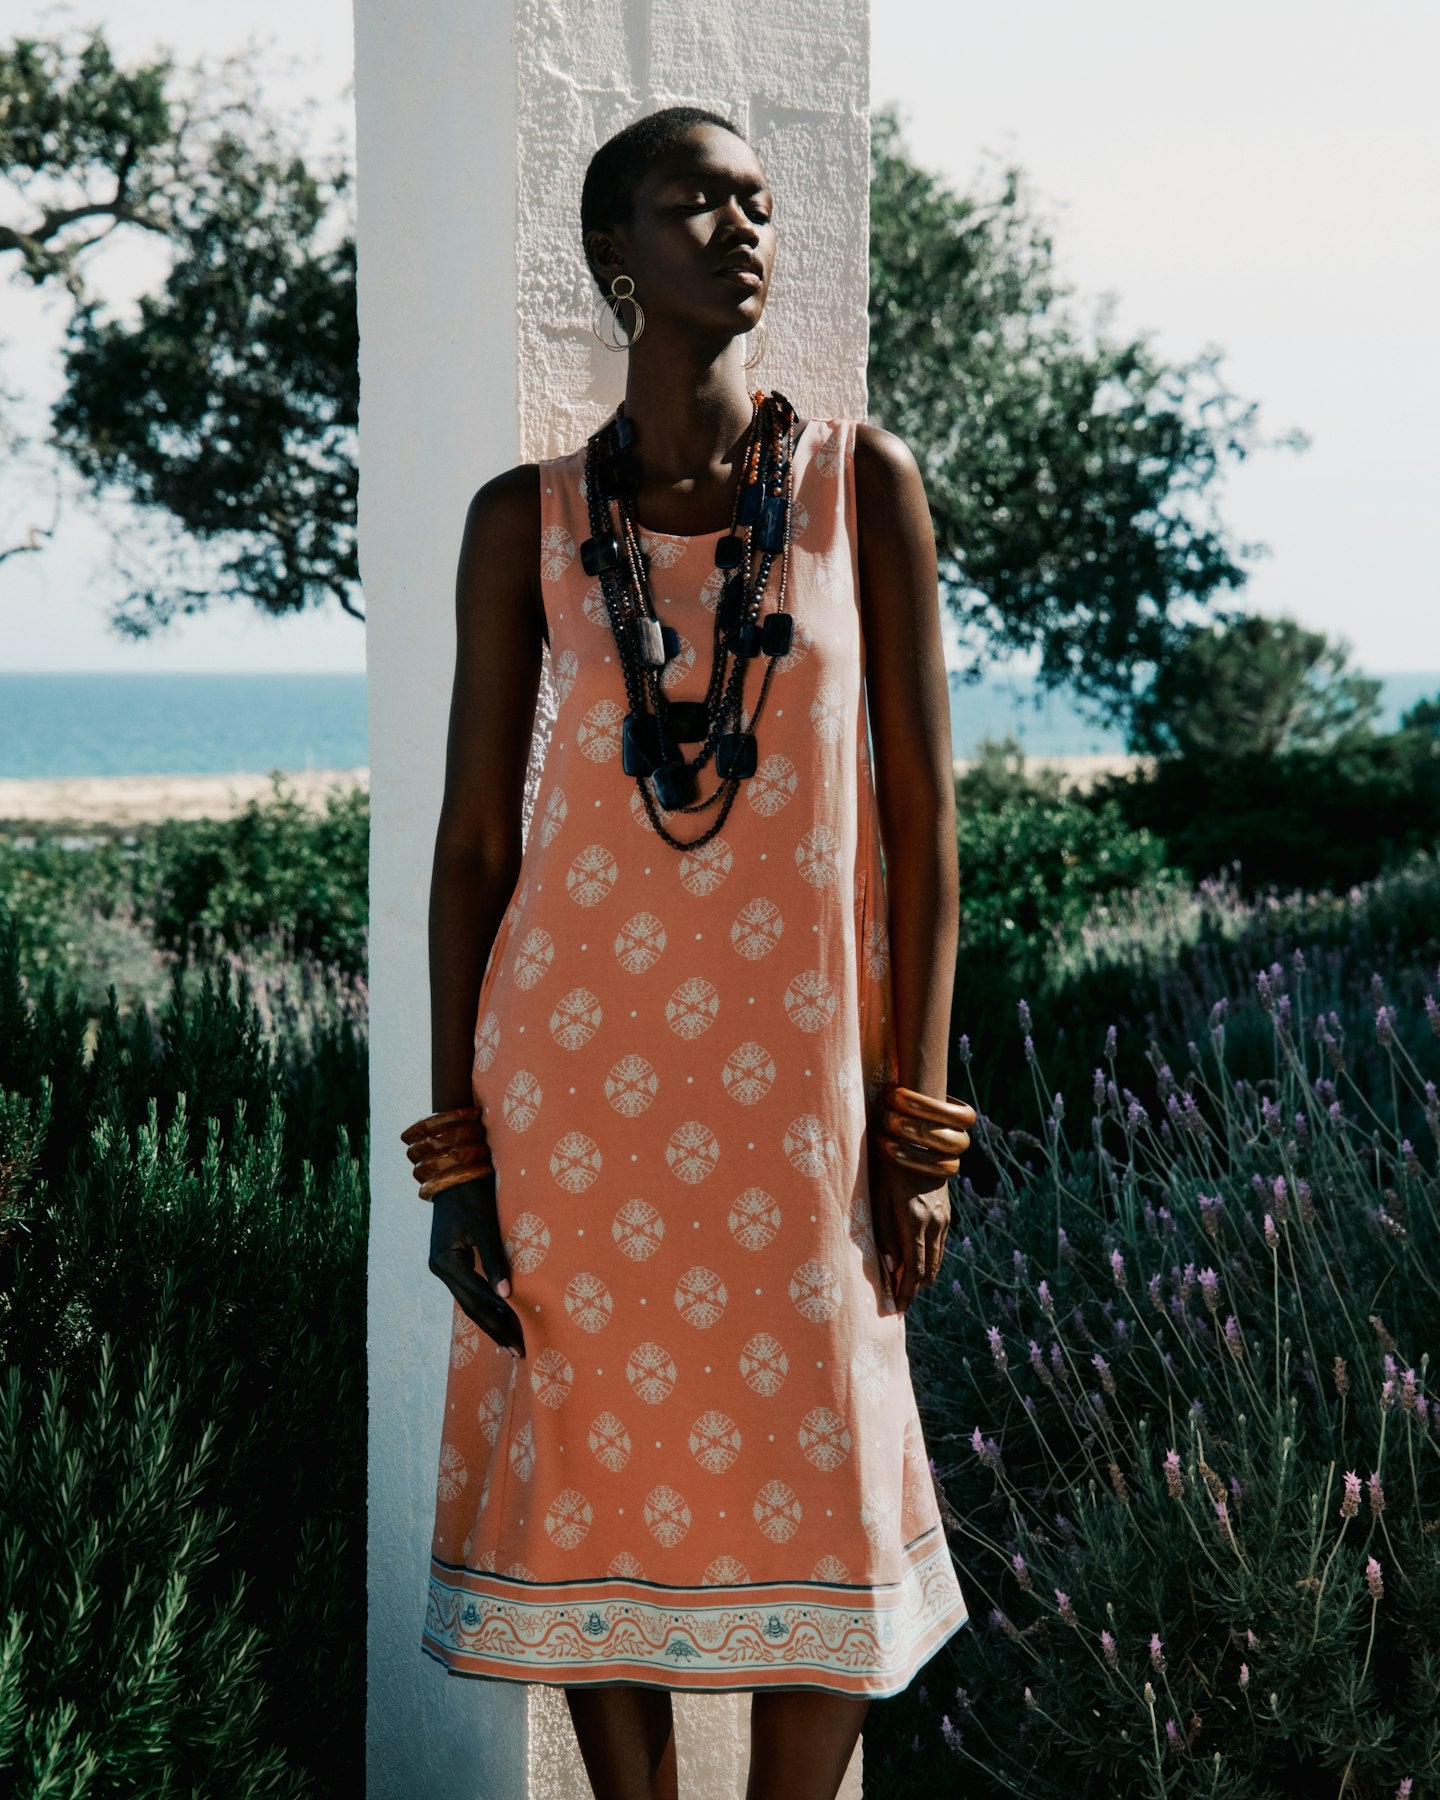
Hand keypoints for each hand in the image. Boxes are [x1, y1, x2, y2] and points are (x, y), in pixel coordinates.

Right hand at [427, 1172, 525, 1356]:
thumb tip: (508, 1295)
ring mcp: (445, 1266)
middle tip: (520, 1352)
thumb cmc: (473, 1193)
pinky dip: (487, 1304)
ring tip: (513, 1344)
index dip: (500, 1320)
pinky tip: (501, 1316)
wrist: (455, 1171)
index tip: (521, 1339)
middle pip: (472, 1307)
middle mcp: (441, 1268)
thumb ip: (496, 1259)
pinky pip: (471, 1290)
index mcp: (445, 1262)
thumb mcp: (486, 1225)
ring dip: (492, 1321)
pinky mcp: (452, 1261)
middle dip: (497, 1329)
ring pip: (471, 1302)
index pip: (478, 1299)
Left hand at [869, 1152, 951, 1313]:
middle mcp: (934, 1224)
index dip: (906, 1292)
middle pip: (928, 1270)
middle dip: (914, 1290)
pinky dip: (929, 1261)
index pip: (913, 1269)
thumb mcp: (879, 1198)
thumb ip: (884, 1233)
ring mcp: (944, 1219)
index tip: (897, 1309)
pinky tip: (916, 1265)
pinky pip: (940, 1246)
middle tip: (898, 1303)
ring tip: (905, 1289)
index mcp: (915, 1221)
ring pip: (937, 1260)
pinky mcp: (947, 1214)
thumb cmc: (889, 1167)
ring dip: (923, 1277)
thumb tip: (889, 1266)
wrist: (920, 1142)